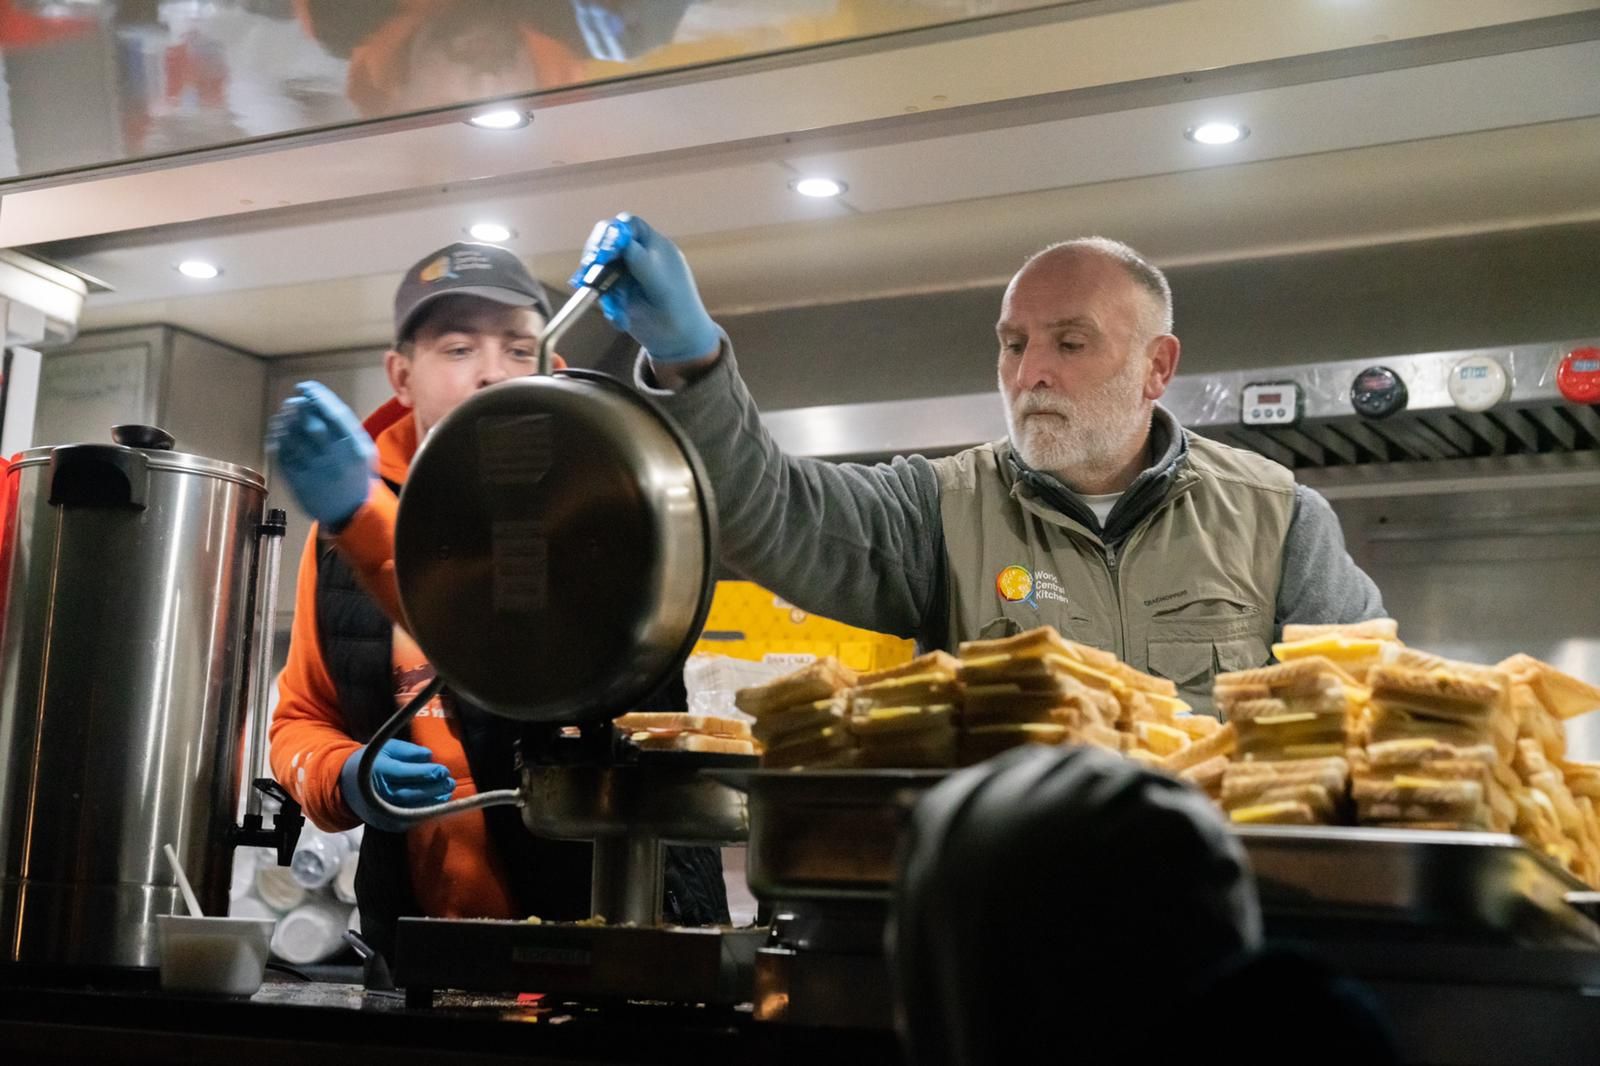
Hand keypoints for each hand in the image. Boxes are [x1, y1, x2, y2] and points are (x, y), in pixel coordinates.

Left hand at [266, 381, 375, 527]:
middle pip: (312, 425)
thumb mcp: (365, 450)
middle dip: (300, 407)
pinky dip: (278, 439)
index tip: (307, 386)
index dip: (318, 397)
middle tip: (295, 400)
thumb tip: (322, 401)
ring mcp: (315, 471)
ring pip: (294, 439)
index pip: (335, 415)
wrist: (351, 511)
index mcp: (355, 449)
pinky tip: (278, 431)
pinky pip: (283, 455)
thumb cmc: (357, 474)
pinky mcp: (298, 481)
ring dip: (286, 421)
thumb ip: (348, 428)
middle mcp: (335, 459)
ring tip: (286, 413)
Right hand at [339, 739, 455, 831]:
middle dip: (433, 789)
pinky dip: (426, 812)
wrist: (347, 784)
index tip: (443, 770)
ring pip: (410, 809)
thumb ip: (408, 751)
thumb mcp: (388, 748)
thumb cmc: (374, 761)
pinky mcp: (386, 823)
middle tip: (449, 782)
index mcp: (377, 771)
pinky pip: (409, 820)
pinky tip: (438, 803)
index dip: (426, 773)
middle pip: (409, 794)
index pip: (403, 774)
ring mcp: (380, 812)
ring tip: (447, 791)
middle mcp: (377, 794)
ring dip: (433, 802)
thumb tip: (429, 756)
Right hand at [577, 213, 719, 362]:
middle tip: (590, 272)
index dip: (612, 234)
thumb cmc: (680, 312)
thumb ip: (643, 262)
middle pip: (607, 244)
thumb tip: (622, 241)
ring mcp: (625, 274)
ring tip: (616, 309)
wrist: (679, 344)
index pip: (628, 226)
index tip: (603, 253)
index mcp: (654, 247)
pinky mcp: (616, 293)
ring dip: (602, 288)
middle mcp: (637, 256)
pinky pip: (602, 293)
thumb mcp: (662, 285)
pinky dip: (608, 306)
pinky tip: (620, 319)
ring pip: (600, 270)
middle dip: (597, 258)